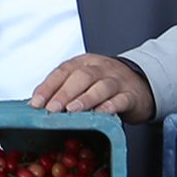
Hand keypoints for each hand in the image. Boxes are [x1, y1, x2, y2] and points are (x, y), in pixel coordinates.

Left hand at [30, 53, 154, 121]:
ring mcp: (117, 80)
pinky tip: (102, 112)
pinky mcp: (131, 95)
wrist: (141, 83)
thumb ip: (63, 90)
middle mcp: (100, 68)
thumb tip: (36, 104)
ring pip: (101, 86)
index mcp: (83, 63)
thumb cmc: (103, 85)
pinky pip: (122, 99)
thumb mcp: (83, 81)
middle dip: (64, 93)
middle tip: (52, 108)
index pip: (62, 71)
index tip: (36, 103)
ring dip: (86, 98)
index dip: (48, 87)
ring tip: (73, 110)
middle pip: (81, 77)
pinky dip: (111, 106)